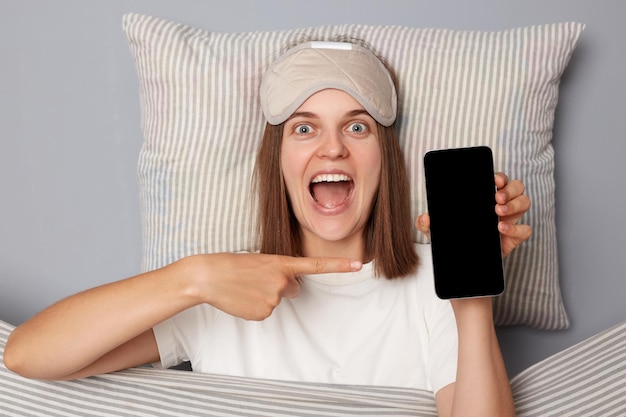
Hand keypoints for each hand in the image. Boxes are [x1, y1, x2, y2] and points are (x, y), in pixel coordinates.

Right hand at [181, 253, 361, 320]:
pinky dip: (255, 306)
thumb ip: (280, 271)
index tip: (359, 265)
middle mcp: (282, 281)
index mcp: (282, 263)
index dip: (339, 266)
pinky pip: (266, 311)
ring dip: (265, 295)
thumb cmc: (232, 265)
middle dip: (281, 285)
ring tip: (246, 287)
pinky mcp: (263, 313)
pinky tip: (243, 298)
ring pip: (278, 300)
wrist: (208, 276)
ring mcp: (273, 299)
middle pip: (294, 288)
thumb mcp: (260, 261)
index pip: (316, 265)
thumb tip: (290, 288)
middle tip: (257, 279)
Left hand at [415, 172, 531, 257]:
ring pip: (525, 202)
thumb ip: (426, 224)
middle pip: (517, 187)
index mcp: (485, 197)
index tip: (493, 180)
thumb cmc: (453, 240)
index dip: (500, 177)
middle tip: (496, 198)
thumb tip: (425, 217)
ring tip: (498, 211)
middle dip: (510, 190)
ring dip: (515, 204)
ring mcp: (510, 220)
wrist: (462, 264)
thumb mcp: (436, 231)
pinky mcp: (514, 238)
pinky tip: (501, 229)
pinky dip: (516, 228)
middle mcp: (501, 205)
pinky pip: (525, 229)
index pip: (499, 180)